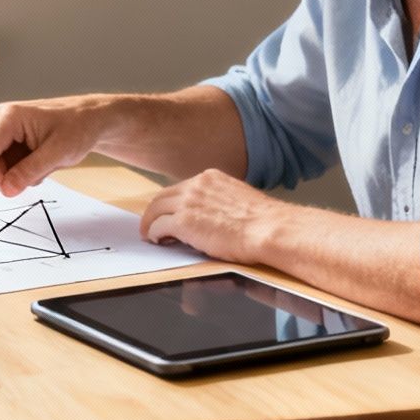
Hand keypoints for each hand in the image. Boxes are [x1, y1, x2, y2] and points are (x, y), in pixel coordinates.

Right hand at [0, 95, 116, 208]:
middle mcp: (0, 123)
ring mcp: (2, 134)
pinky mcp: (8, 143)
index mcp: (8, 118)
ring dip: (20, 177)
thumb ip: (30, 171)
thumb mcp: (59, 152)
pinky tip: (41, 161)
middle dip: (11, 178)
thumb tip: (6, 189)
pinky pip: (7, 170)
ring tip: (44, 162)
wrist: (90, 120)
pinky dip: (23, 174)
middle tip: (40, 172)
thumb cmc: (77, 128)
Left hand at [138, 169, 285, 262]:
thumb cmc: (263, 222)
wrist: (270, 229)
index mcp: (210, 178)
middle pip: (162, 197)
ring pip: (155, 210)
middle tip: (150, 225)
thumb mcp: (237, 200)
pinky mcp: (183, 222)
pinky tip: (158, 242)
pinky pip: (157, 227)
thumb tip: (211, 215)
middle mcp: (196, 186)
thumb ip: (219, 201)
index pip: (180, 188)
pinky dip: (154, 235)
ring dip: (150, 224)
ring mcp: (188, 203)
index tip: (167, 212)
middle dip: (154, 212)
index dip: (170, 203)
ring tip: (150, 235)